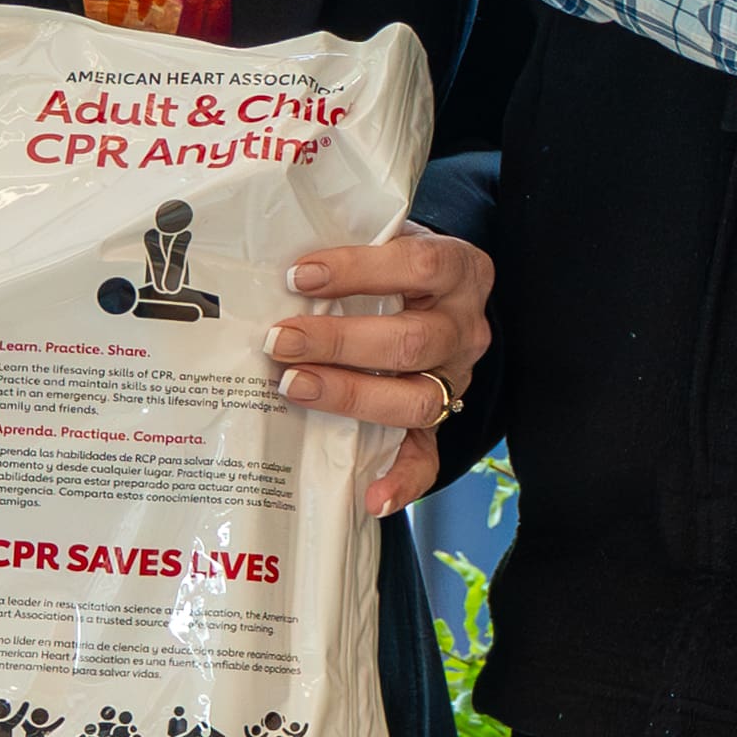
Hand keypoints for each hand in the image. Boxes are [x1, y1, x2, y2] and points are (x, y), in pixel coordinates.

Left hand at [274, 228, 495, 513]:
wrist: (434, 293)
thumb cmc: (392, 264)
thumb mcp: (385, 238)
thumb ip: (349, 248)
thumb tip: (271, 264)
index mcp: (458, 270)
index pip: (419, 265)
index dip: (360, 271)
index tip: (299, 276)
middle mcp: (465, 326)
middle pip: (413, 340)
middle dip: (340, 342)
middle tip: (280, 340)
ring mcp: (457, 378)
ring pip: (418, 398)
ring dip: (351, 396)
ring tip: (294, 387)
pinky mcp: (443, 420)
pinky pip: (430, 456)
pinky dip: (403, 480)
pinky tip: (372, 497)